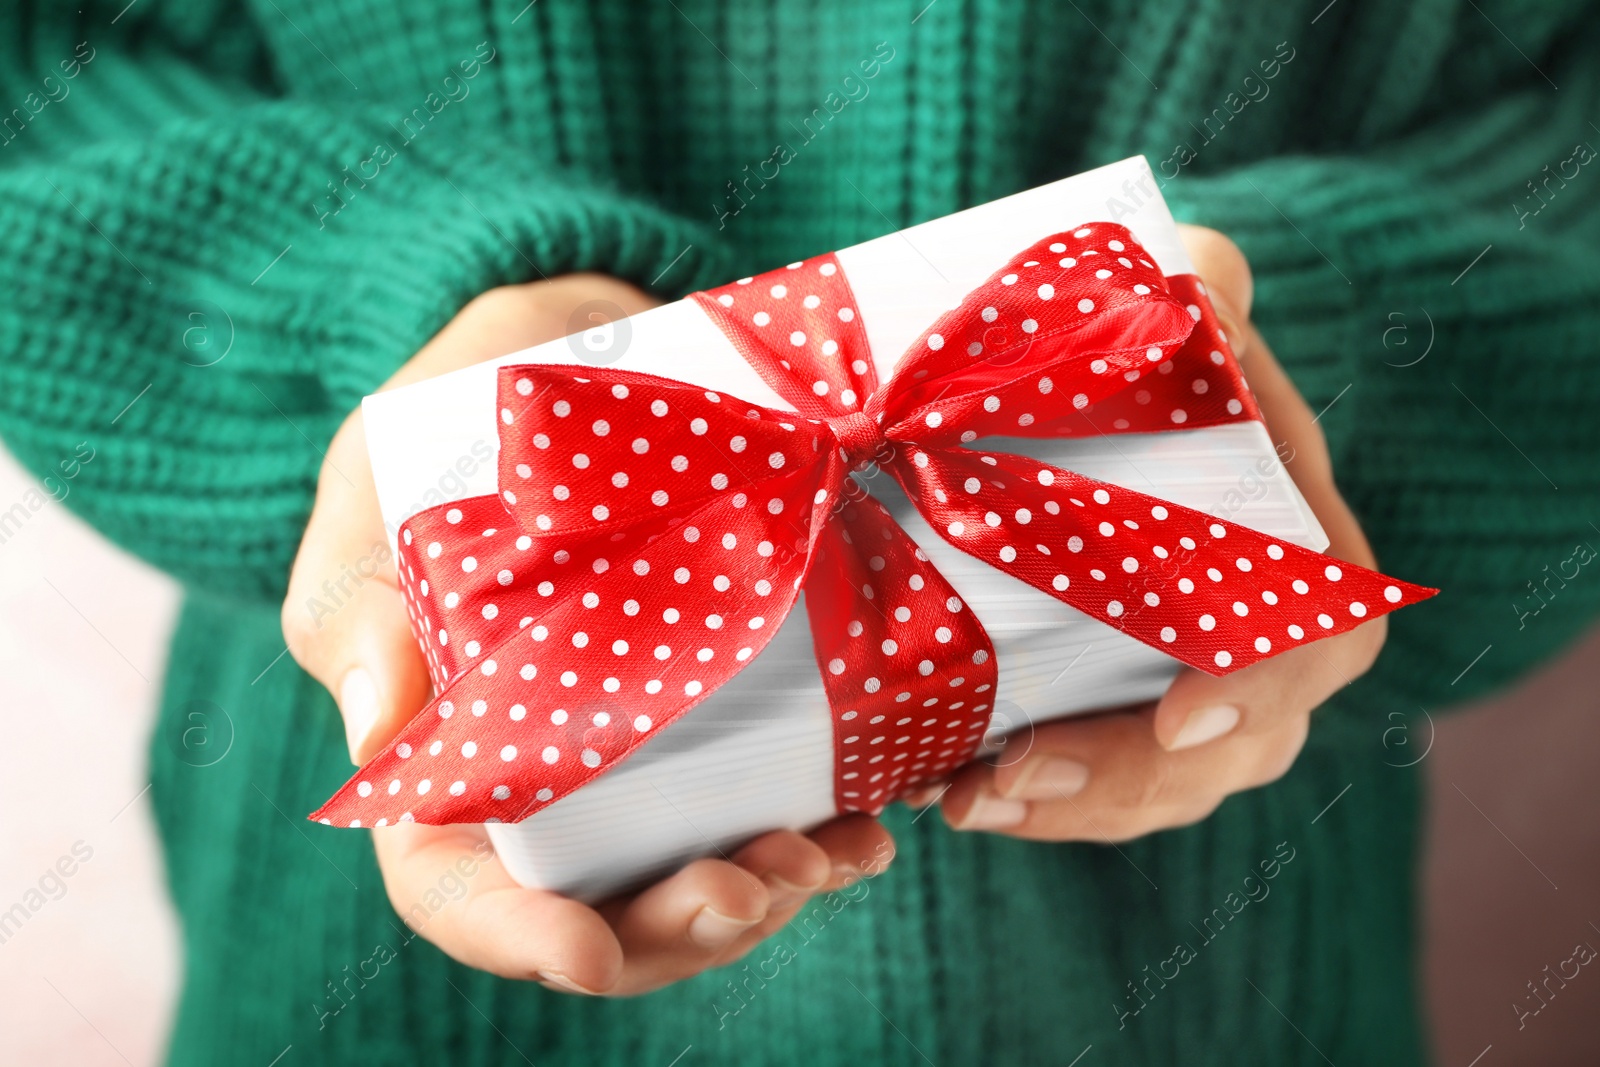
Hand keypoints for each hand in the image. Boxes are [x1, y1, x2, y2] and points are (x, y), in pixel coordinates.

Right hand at [282, 275, 893, 994]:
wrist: (573, 352)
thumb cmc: (449, 424)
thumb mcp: (377, 495)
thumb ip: (362, 608)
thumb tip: (378, 735)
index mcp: (440, 755)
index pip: (458, 887)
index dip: (516, 939)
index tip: (587, 953)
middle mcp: (544, 778)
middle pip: (600, 907)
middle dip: (680, 925)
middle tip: (758, 885)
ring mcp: (641, 752)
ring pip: (695, 871)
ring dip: (768, 891)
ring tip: (833, 855)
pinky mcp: (724, 708)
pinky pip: (770, 797)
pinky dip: (825, 825)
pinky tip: (876, 815)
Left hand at [934, 224, 1387, 840]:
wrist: (1092, 378)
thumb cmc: (1148, 333)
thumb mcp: (1176, 289)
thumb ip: (1196, 290)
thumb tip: (1197, 290)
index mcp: (1293, 530)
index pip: (1323, 628)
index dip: (1265, 683)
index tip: (1178, 714)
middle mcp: (1259, 623)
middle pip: (1234, 745)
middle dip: (1126, 781)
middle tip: (1011, 781)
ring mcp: (1192, 676)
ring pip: (1160, 785)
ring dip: (1065, 810)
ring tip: (960, 802)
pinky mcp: (1118, 702)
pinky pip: (1096, 784)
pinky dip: (1029, 799)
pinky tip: (943, 791)